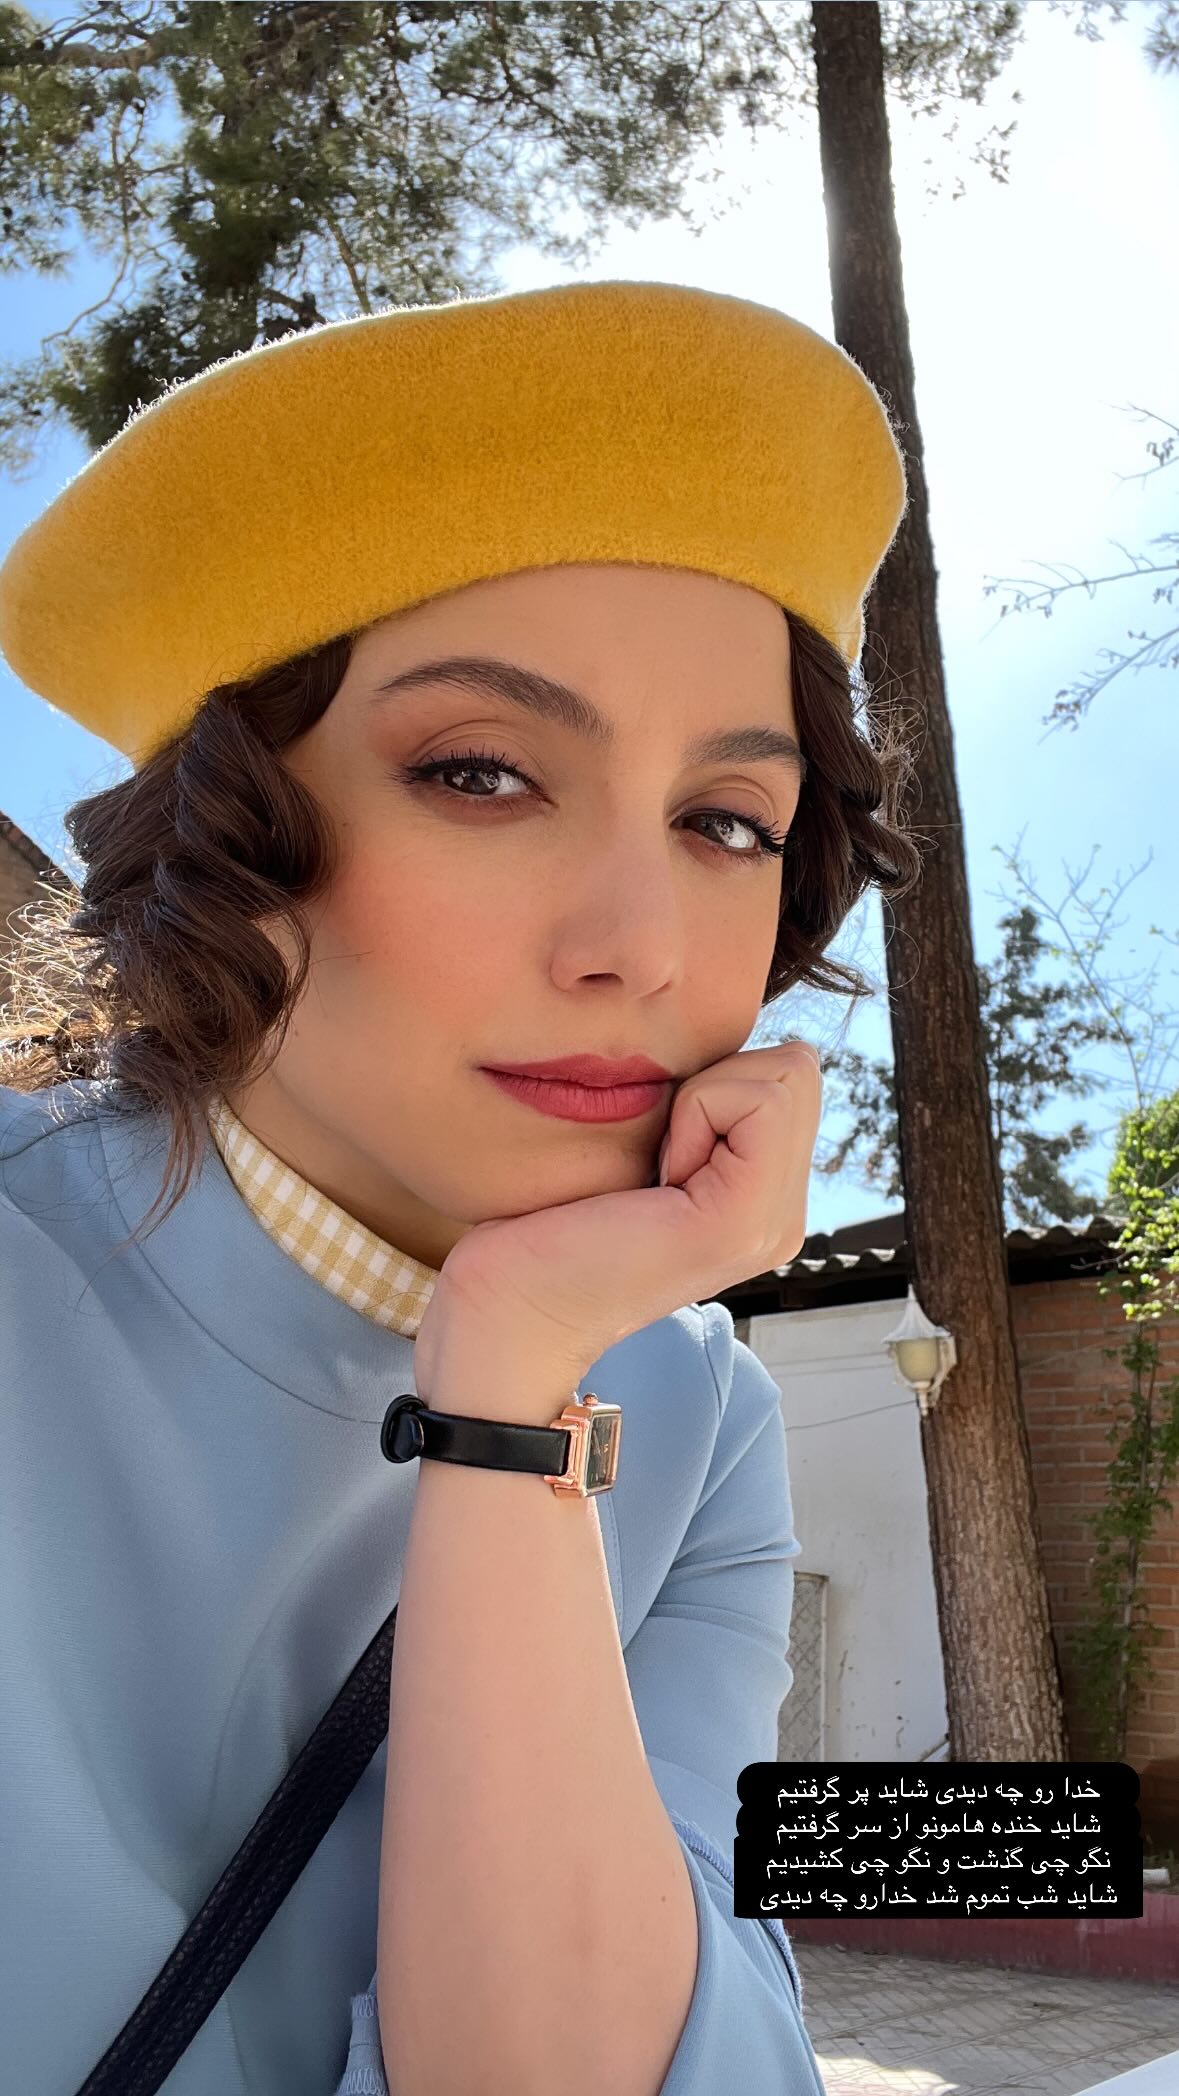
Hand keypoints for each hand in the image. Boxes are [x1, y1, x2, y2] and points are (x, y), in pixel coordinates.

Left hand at [412, 1041, 822, 1406]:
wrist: (512, 1307)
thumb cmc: (550, 1221)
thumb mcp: (645, 1148)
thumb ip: (701, 1113)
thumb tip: (724, 1048)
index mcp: (765, 1202)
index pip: (791, 1074)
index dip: (716, 1081)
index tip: (654, 1150)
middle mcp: (782, 1218)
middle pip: (796, 1070)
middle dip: (716, 1085)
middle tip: (653, 1161)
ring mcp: (770, 1226)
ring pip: (785, 1077)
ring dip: (702, 1099)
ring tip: (652, 1174)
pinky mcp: (741, 1221)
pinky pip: (758, 1102)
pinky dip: (697, 1113)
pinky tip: (654, 1178)